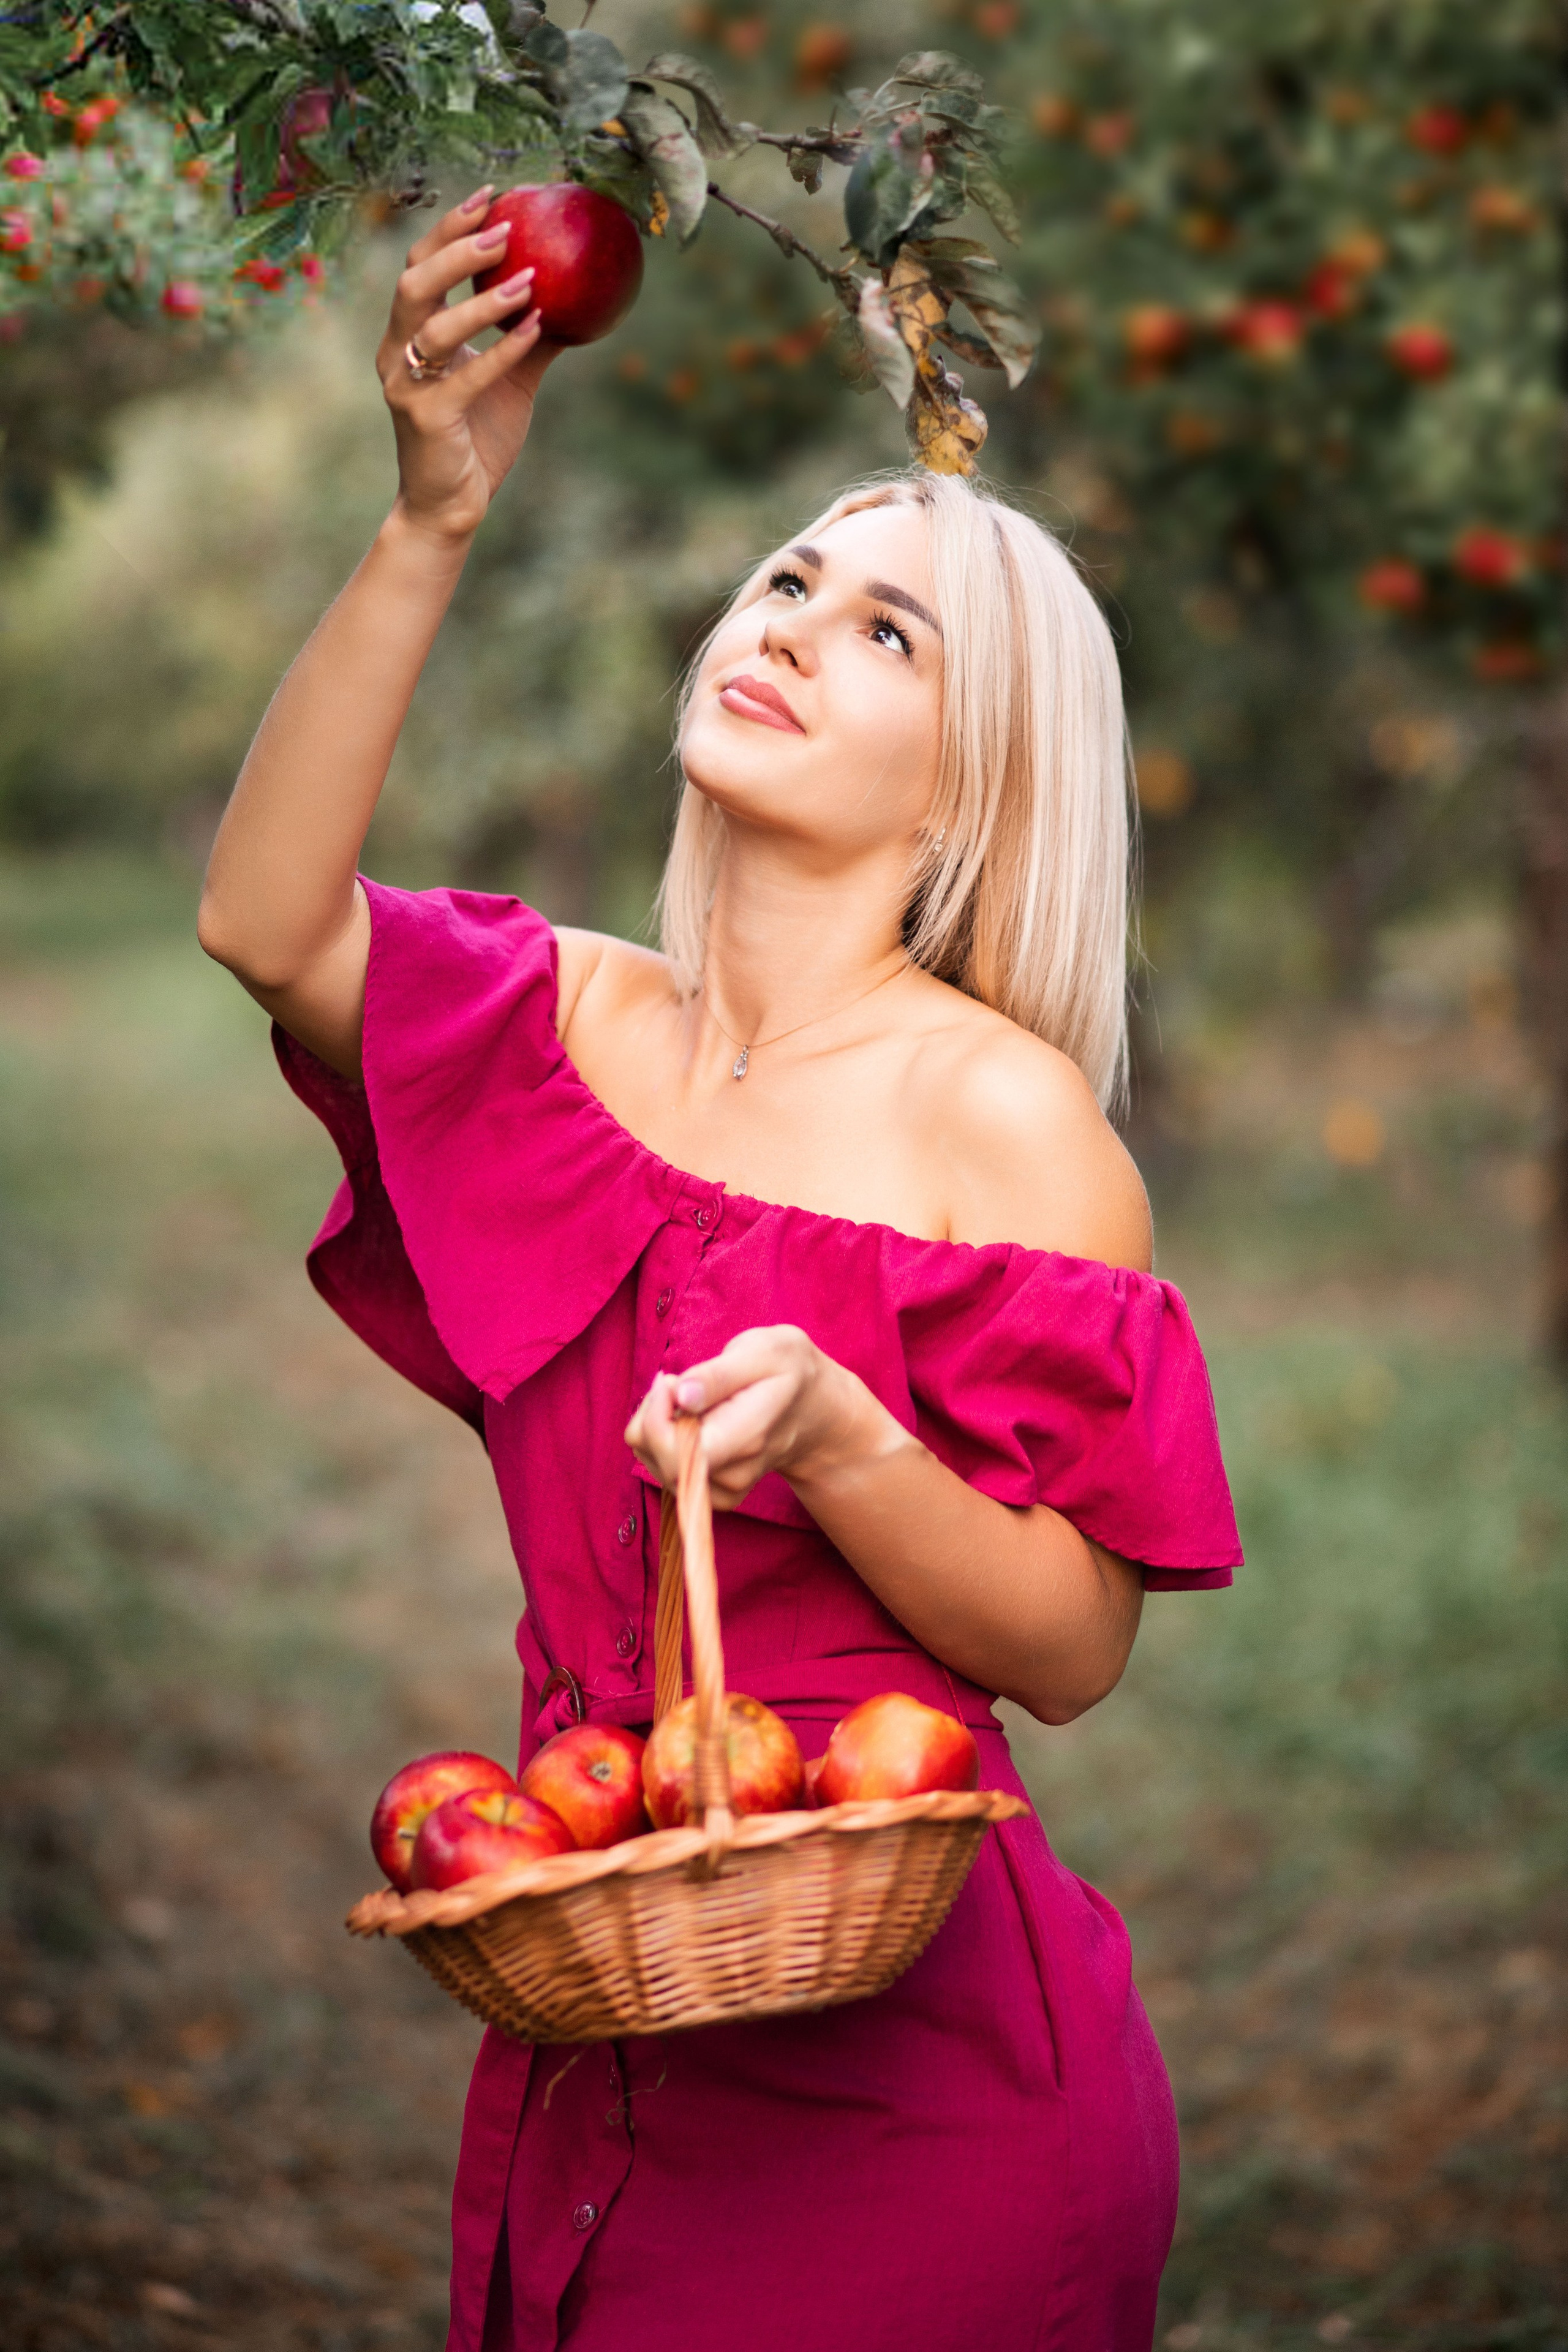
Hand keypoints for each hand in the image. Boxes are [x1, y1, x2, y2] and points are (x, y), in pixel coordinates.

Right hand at [375, 186, 557, 542]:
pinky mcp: (426, 418)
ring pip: (434, 326)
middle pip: (415, 282)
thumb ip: (528, 340)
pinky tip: (537, 326)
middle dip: (456, 247)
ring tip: (530, 278)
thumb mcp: (509, 381)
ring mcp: (407, 386)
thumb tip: (574, 298)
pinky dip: (503, 350)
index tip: (493, 197)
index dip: (451, 227)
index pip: (421, 266)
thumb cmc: (476, 439)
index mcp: (409, 335)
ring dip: (482, 298)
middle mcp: (397, 353)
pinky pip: (468, 375)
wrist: (450, 506)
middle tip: (504, 226)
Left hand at [624, 1325, 867, 1508]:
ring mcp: (719, 1488)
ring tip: (689, 1396)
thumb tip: (681, 1396)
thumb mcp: (764, 1353)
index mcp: (747, 1437)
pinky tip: (686, 1416)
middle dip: (653, 1410)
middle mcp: (731, 1473)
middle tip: (678, 1381)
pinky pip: (658, 1464)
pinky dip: (660, 1436)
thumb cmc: (787, 1372)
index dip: (657, 1413)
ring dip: (655, 1420)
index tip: (672, 1380)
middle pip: (655, 1453)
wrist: (811, 1410)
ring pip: (649, 1457)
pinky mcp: (707, 1491)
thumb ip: (719, 1375)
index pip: (676, 1450)